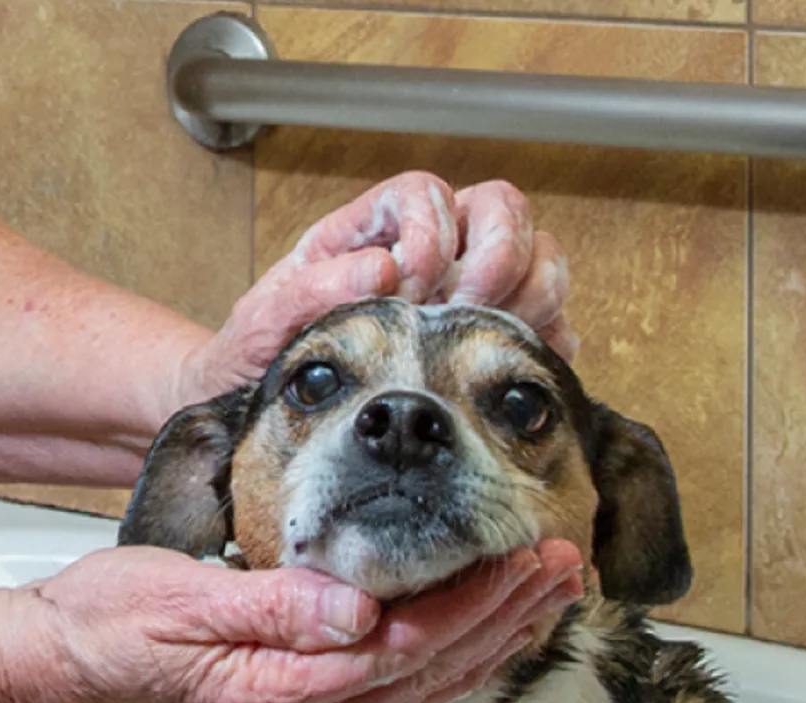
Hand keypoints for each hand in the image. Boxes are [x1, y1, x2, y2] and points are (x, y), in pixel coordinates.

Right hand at [0, 540, 584, 702]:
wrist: (54, 667)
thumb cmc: (104, 625)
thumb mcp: (181, 597)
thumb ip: (274, 606)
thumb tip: (356, 607)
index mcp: (278, 690)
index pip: (403, 646)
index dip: (473, 603)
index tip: (527, 559)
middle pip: (428, 673)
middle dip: (505, 619)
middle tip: (566, 566)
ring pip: (419, 686)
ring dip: (487, 639)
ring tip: (542, 594)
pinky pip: (390, 688)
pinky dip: (443, 656)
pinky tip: (471, 633)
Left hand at [174, 172, 574, 409]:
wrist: (256, 409)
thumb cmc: (256, 358)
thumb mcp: (261, 323)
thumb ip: (308, 291)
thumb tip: (380, 270)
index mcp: (368, 230)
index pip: (426, 190)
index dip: (432, 228)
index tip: (412, 284)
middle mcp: (428, 250)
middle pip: (501, 207)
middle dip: (498, 253)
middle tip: (468, 306)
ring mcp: (468, 293)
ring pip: (538, 256)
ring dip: (532, 291)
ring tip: (491, 335)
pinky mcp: (491, 343)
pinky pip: (548, 324)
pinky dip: (546, 340)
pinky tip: (515, 367)